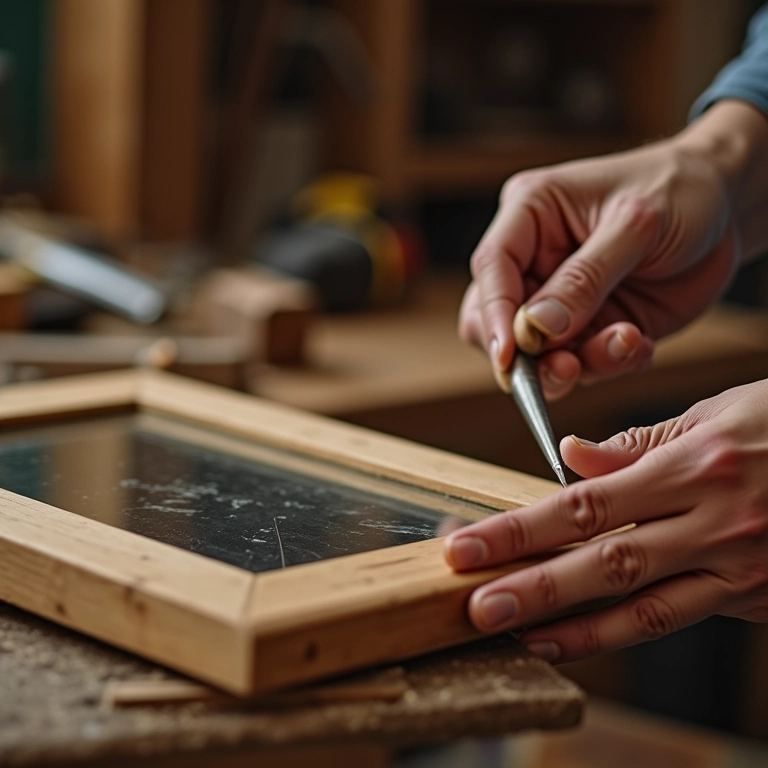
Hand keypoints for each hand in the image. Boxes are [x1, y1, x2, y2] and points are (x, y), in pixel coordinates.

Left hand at [443, 380, 767, 662]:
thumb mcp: (718, 413)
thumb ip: (639, 444)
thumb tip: (569, 457)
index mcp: (694, 467)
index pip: (584, 504)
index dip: (519, 529)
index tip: (468, 545)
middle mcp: (714, 522)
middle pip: (604, 563)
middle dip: (532, 589)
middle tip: (473, 606)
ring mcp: (741, 566)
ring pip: (644, 608)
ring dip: (575, 628)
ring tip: (521, 637)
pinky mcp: (759, 597)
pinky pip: (684, 618)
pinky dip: (628, 631)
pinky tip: (585, 638)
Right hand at [460, 100, 767, 399]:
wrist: (727, 208)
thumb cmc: (680, 189)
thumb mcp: (637, 225)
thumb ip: (585, 278)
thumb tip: (535, 328)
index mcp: (530, 214)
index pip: (492, 268)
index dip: (494, 314)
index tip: (509, 356)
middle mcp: (535, 259)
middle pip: (497, 319)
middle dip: (527, 353)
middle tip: (565, 368)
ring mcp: (560, 298)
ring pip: (536, 352)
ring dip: (575, 365)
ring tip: (624, 345)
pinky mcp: (588, 326)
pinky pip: (581, 363)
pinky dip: (607, 364)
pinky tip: (638, 343)